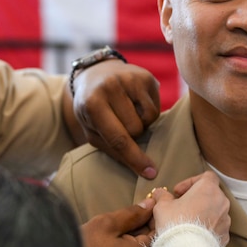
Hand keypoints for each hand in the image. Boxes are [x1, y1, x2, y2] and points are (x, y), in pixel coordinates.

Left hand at [72, 59, 160, 178]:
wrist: (96, 74)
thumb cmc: (92, 108)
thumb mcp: (91, 129)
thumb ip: (111, 148)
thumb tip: (139, 166)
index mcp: (92, 103)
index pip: (117, 138)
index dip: (134, 158)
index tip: (149, 173)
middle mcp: (110, 87)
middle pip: (135, 130)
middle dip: (131, 135)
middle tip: (119, 124)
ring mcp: (129, 79)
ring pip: (148, 119)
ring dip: (141, 123)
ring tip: (127, 113)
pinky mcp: (145, 77)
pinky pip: (155, 108)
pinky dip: (147, 113)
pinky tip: (136, 105)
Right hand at [81, 198, 155, 246]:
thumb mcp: (106, 224)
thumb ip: (132, 214)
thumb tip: (150, 205)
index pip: (163, 228)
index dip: (156, 213)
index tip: (148, 203)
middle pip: (156, 244)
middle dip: (146, 229)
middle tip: (130, 217)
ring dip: (138, 244)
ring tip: (120, 233)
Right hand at [151, 171, 230, 246]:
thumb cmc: (175, 224)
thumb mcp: (162, 206)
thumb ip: (162, 196)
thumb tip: (160, 193)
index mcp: (208, 189)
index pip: (206, 176)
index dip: (191, 182)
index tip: (179, 192)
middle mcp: (221, 202)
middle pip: (210, 194)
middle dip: (196, 198)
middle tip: (181, 206)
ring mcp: (225, 220)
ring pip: (215, 211)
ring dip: (203, 213)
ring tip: (187, 222)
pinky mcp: (225, 235)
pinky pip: (216, 227)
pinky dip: (207, 228)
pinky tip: (194, 235)